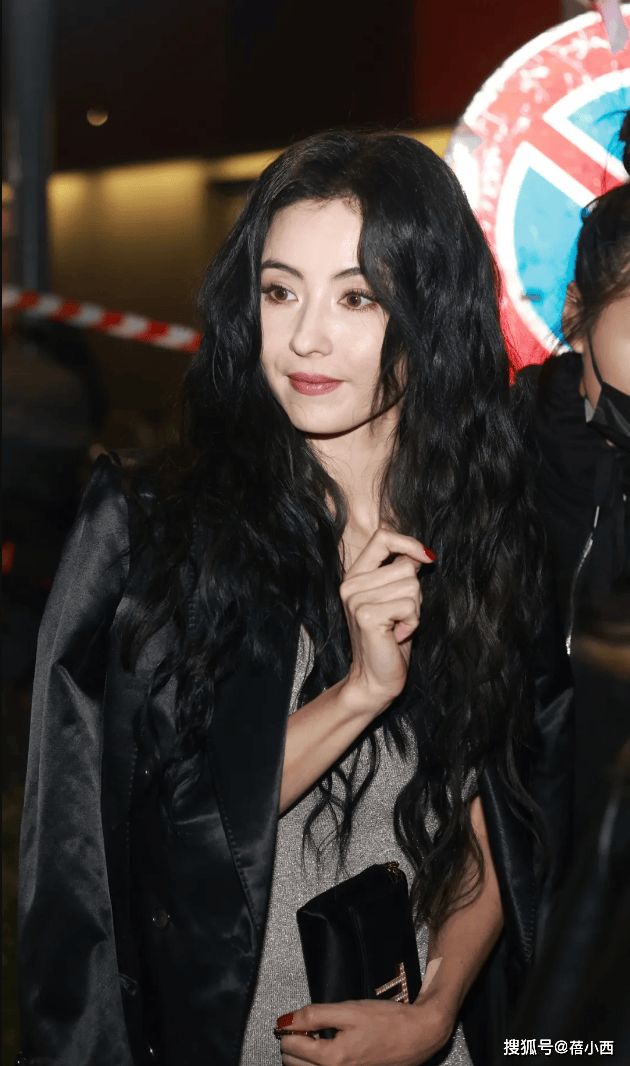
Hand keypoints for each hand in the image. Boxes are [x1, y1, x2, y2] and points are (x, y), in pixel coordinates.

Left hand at [277, 991, 452, 1065]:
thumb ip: (315, 1015)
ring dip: (304, 1054)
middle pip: (294, 1063)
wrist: (418, 1036)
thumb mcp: (348, 1010)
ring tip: (318, 1035)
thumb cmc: (388, 1021)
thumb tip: (287, 1021)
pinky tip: (329, 1047)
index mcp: (333, 1059)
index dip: (287, 1028)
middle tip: (306, 1025)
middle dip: (294, 1042)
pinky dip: (319, 1061)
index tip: (291, 1018)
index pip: (290, 1046)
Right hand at [339, 529, 433, 717]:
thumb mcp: (395, 598)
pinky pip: (409, 606)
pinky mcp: (366, 615)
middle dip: (415, 593)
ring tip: (398, 626)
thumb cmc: (390, 638)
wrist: (376, 678)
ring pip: (411, 586)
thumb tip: (422, 554)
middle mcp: (350, 585)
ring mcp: (356, 599)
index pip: (382, 538)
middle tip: (401, 615)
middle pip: (405, 567)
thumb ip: (401, 573)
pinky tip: (397, 635)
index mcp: (355, 575)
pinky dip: (412, 622)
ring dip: (415, 610)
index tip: (425, 558)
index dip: (408, 543)